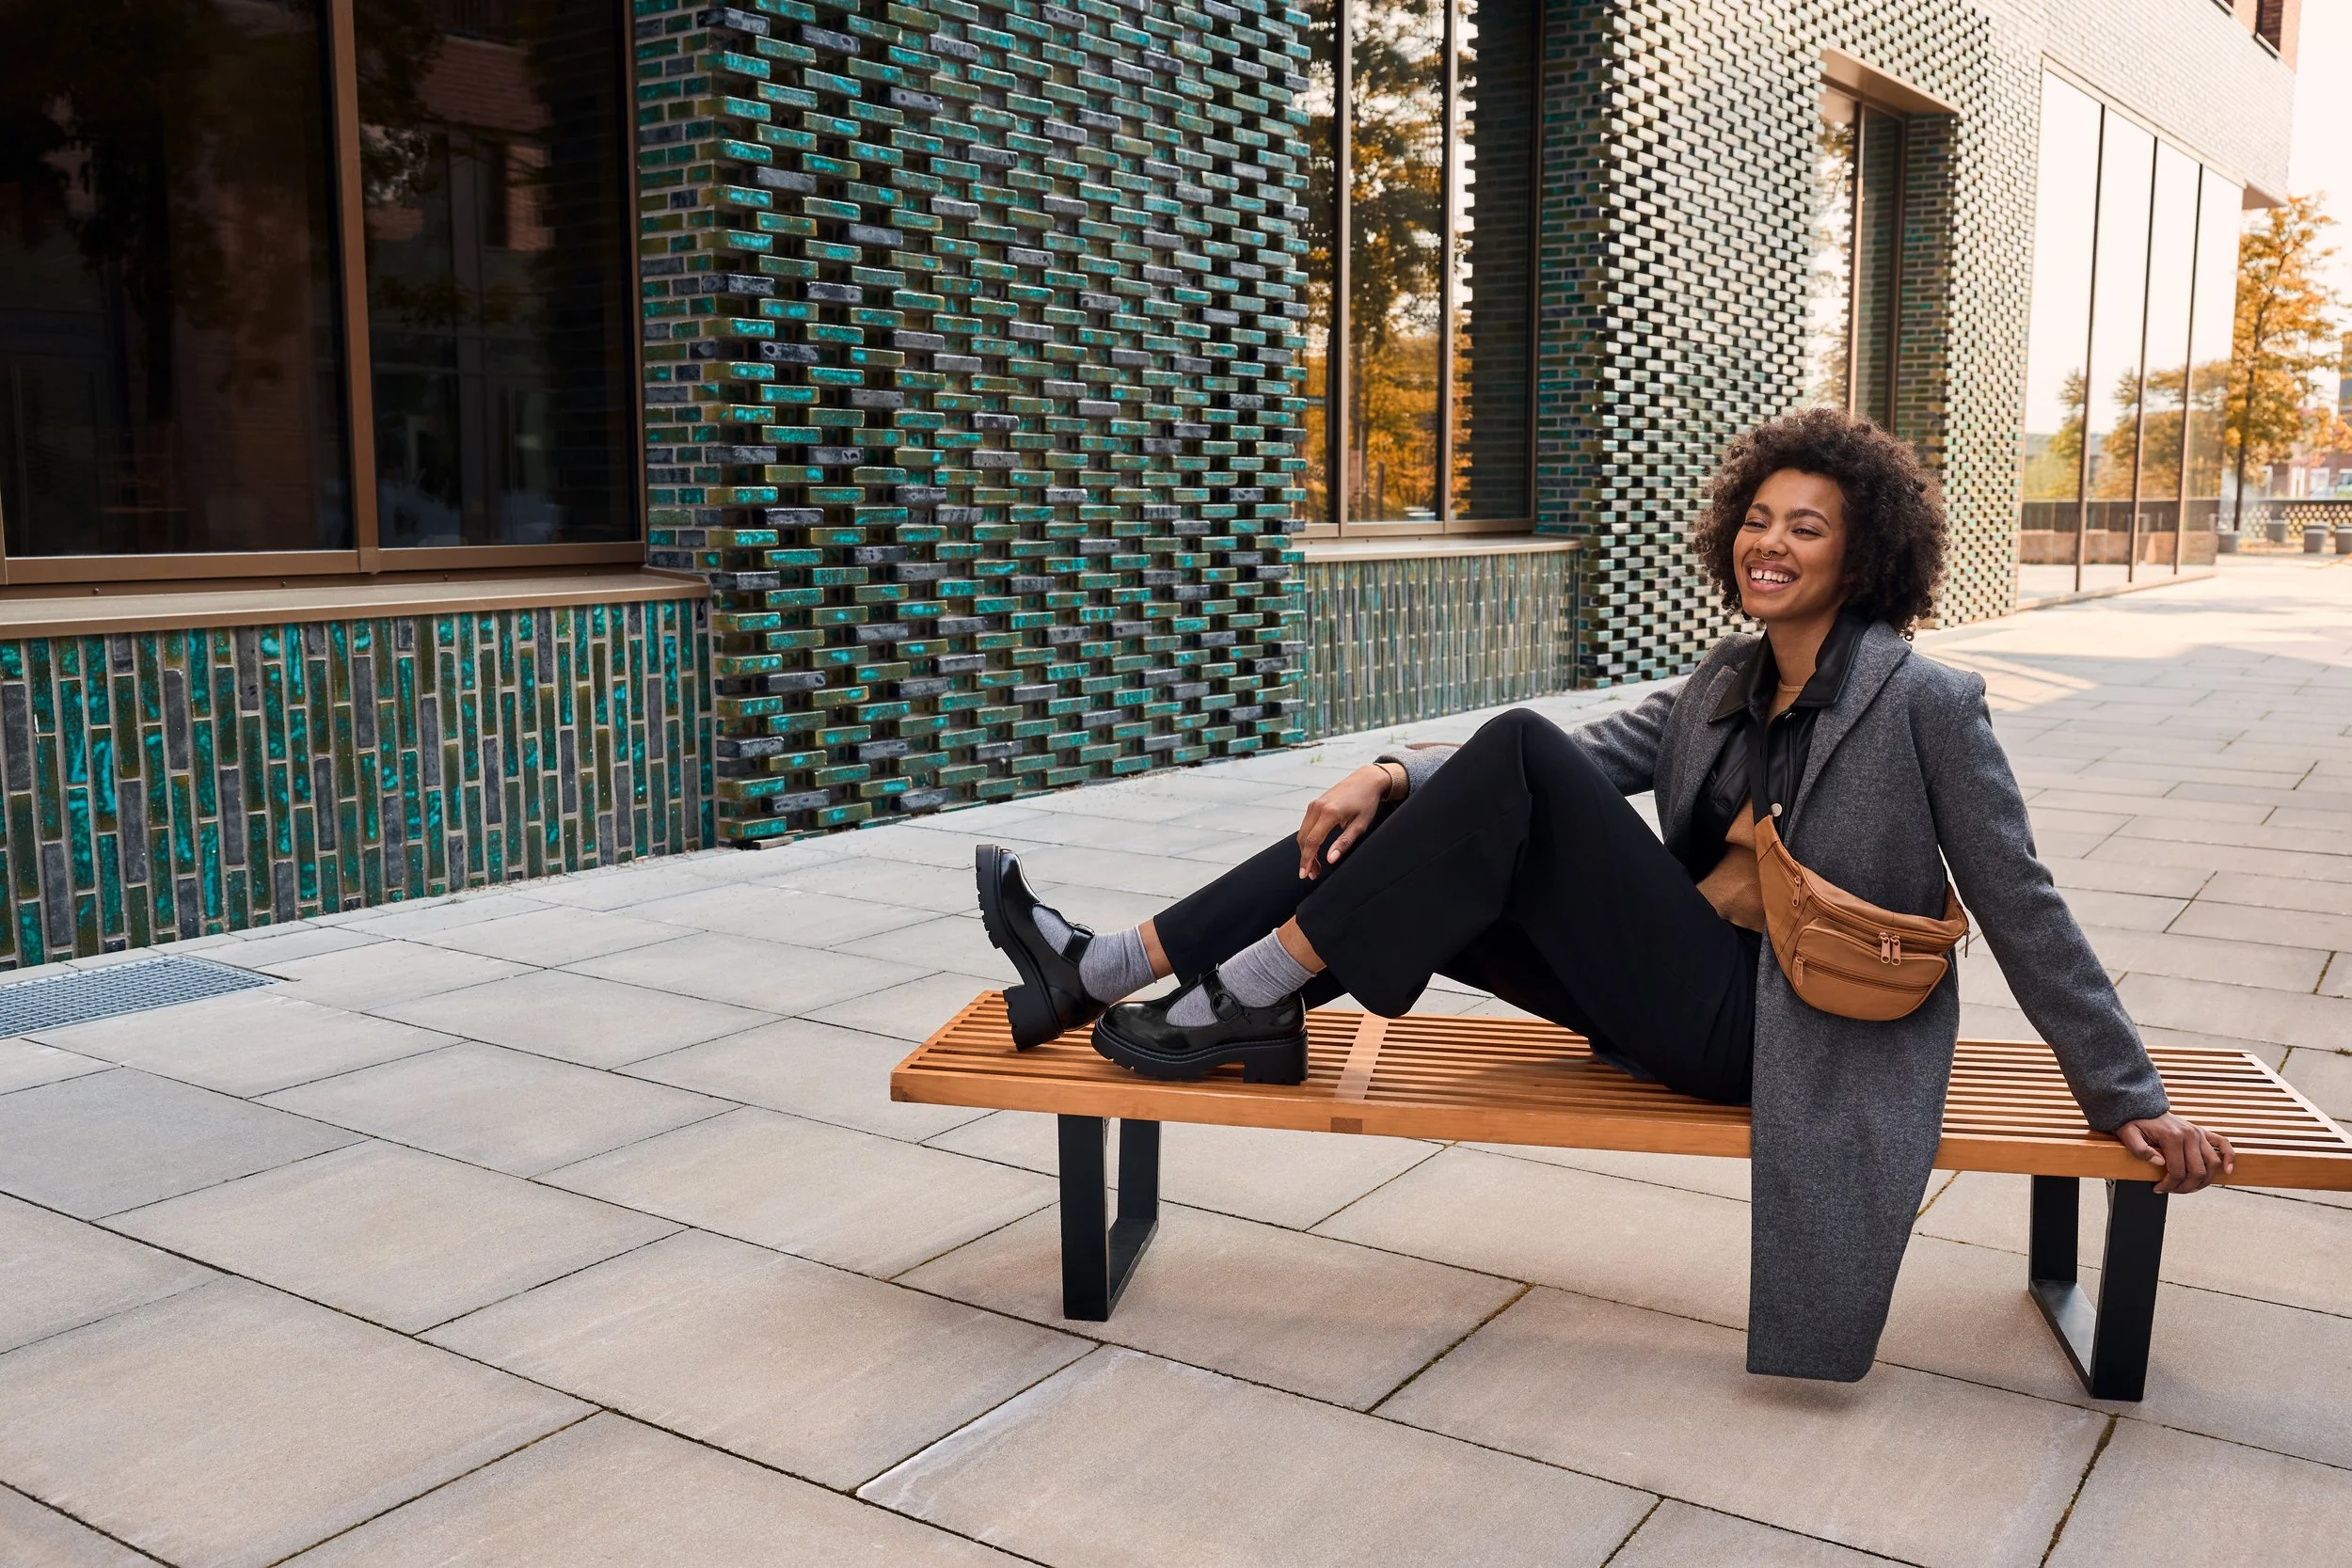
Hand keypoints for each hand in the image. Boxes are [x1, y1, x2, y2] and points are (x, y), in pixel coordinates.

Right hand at [1295, 763, 1393, 879]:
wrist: (1366, 780)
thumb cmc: (1367, 803)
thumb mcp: (1360, 825)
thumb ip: (1344, 843)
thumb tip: (1330, 859)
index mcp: (1330, 813)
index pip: (1312, 842)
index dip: (1307, 860)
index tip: (1305, 875)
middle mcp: (1318, 807)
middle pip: (1304, 839)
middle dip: (1306, 859)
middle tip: (1313, 874)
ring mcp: (1314, 804)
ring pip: (1302, 833)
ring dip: (1306, 850)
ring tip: (1315, 866)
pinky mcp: (1314, 804)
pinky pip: (1305, 825)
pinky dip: (1307, 839)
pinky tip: (1315, 849)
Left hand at [2115, 1113, 2234, 1194]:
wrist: (2143, 1107)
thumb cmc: (2136, 1122)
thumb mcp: (2129, 1135)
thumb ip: (2140, 1150)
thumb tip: (2161, 1163)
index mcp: (2172, 1137)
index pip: (2178, 1171)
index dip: (2169, 1185)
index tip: (2159, 1189)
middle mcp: (2189, 1135)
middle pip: (2197, 1171)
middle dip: (2186, 1187)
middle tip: (2172, 1190)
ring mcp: (2198, 1133)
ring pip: (2212, 1164)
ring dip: (2204, 1181)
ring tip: (2189, 1187)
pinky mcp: (2203, 1132)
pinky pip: (2223, 1144)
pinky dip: (2229, 1158)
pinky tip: (2227, 1171)